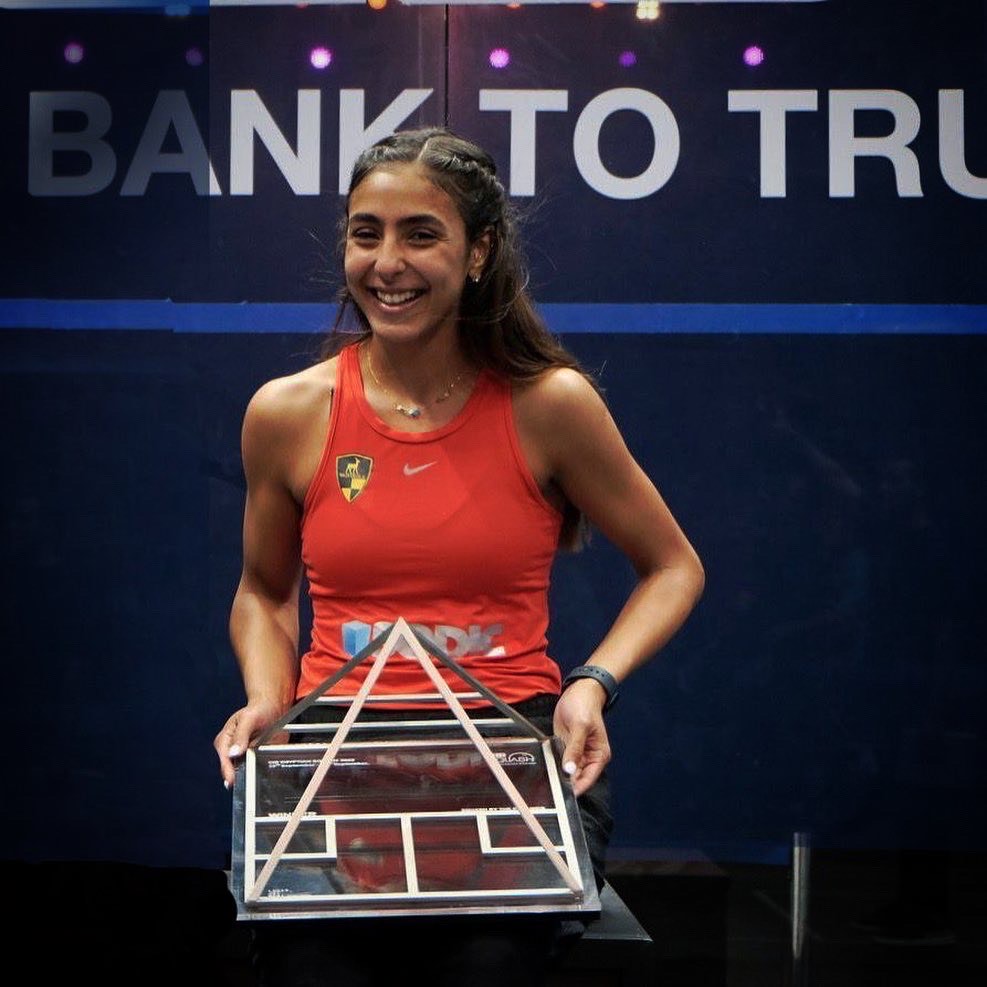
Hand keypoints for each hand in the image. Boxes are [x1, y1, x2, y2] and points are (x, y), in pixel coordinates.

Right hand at [213, 698, 287, 789]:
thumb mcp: (249, 718)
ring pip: (245, 773)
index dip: (228, 771)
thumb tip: (233, 752)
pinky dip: (261, 772)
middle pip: (234, 770)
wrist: (272, 708)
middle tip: (252, 776)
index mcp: (224, 741)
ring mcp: (243, 757)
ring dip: (252, 775)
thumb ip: (241, 735)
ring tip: (261, 770)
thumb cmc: (258, 710)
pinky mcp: (254, 760)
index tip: (232, 781)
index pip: (224, 760)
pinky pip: (256, 770)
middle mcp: (232, 751)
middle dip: (242, 775)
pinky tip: (267, 769)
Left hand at [553, 679, 611, 796]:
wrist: (579, 691)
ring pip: (566, 770)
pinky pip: (559, 759)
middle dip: (565, 781)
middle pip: (576, 777)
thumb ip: (575, 749)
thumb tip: (570, 769)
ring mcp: (576, 752)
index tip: (563, 795)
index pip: (588, 779)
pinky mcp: (566, 746)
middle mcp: (588, 757)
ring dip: (558, 772)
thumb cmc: (586, 705)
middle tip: (551, 786)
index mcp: (598, 755)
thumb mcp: (581, 726)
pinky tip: (546, 765)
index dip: (576, 788)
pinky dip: (553, 762)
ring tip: (547, 776)